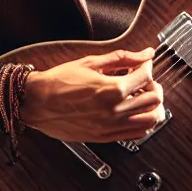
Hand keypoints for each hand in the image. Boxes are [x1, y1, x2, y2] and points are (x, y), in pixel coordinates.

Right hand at [19, 47, 165, 143]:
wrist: (37, 102)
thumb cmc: (58, 82)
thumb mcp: (91, 63)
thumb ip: (122, 58)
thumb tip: (144, 53)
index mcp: (112, 90)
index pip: (146, 76)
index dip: (147, 66)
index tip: (143, 63)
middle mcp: (115, 111)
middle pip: (154, 99)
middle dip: (153, 85)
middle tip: (143, 80)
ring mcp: (111, 127)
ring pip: (151, 120)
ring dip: (152, 106)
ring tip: (141, 97)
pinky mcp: (105, 137)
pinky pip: (136, 133)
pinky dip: (142, 122)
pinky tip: (133, 112)